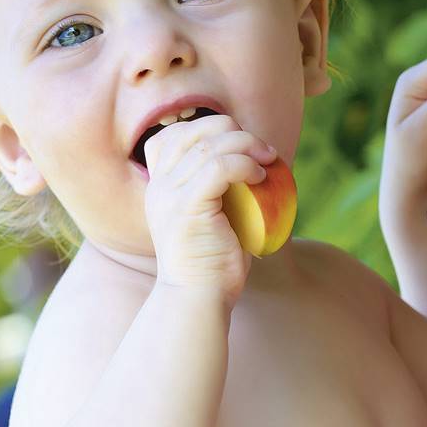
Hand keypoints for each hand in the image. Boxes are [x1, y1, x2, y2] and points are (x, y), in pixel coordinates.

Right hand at [143, 113, 276, 308]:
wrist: (197, 299)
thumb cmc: (211, 263)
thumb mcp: (207, 219)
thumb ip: (213, 191)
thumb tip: (251, 163)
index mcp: (158, 186)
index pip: (171, 135)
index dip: (206, 127)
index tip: (238, 144)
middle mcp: (158, 186)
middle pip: (193, 132)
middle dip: (232, 130)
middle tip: (262, 150)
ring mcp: (169, 195)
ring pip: (208, 146)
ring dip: (246, 145)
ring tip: (268, 161)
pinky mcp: (187, 207)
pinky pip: (218, 168)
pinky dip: (244, 164)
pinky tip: (261, 177)